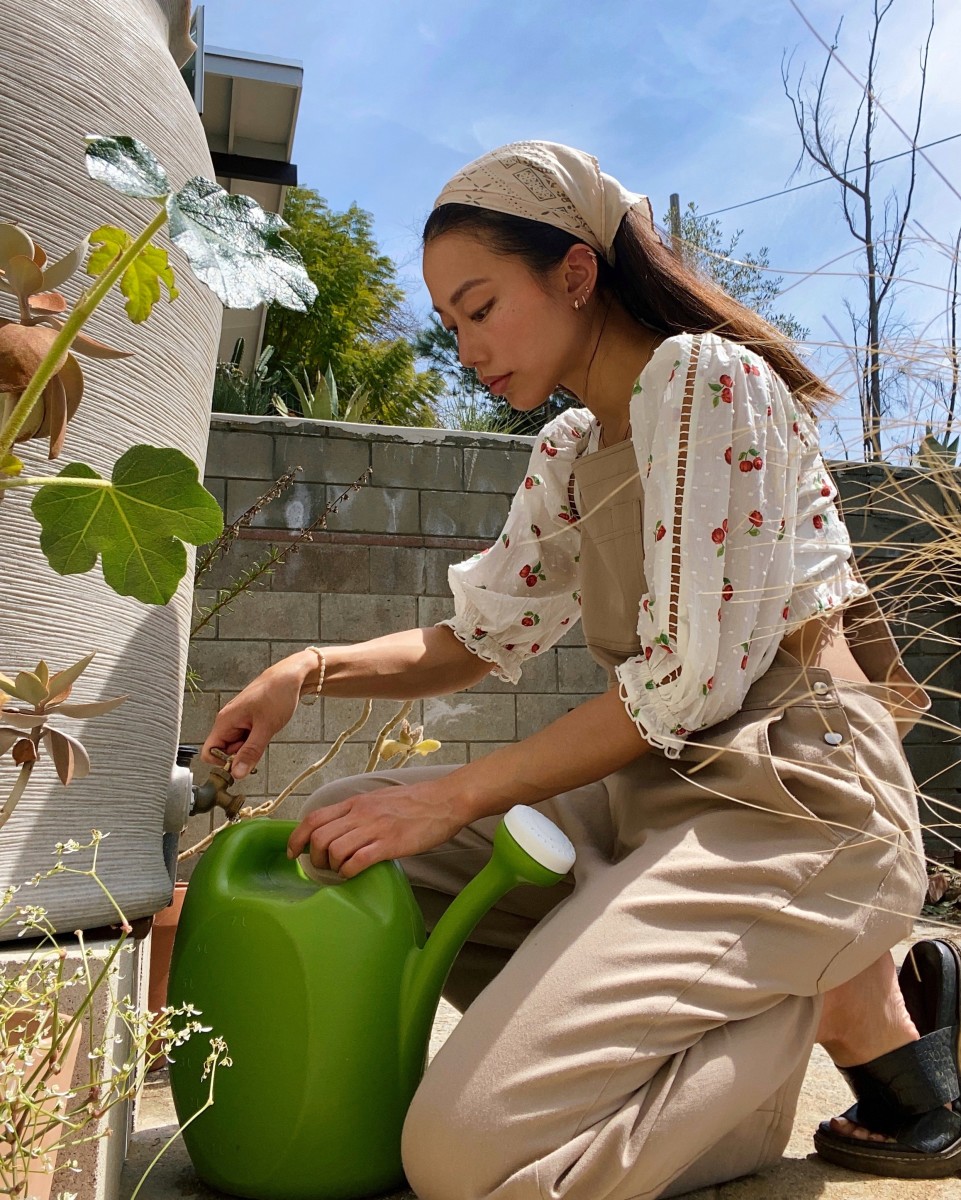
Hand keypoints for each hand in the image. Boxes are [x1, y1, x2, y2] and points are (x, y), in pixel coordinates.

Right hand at [200, 651, 312, 778]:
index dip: (222, 763)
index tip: (241, 764)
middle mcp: (228, 720)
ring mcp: (238, 720)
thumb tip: (236, 773)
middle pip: (224, 751)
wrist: (291, 677)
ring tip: (265, 733)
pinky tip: (266, 730)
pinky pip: (247, 737)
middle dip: (241, 755)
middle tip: (259, 745)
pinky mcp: (248, 720)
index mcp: (225, 720)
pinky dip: (256, 739)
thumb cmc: (277, 693)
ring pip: (237, 745)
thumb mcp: (266, 727)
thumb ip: (250, 752)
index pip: (209, 752)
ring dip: (251, 747)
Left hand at [287, 779, 466, 878]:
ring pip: (334, 850)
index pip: (313, 818)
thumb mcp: (379, 800)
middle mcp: (360, 814)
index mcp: (355, 803)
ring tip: (341, 871)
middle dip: (314, 858)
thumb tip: (339, 830)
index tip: (293, 853)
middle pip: (319, 837)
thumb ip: (358, 813)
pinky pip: (357, 861)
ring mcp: (374, 828)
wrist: (445, 800)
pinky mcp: (390, 844)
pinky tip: (354, 874)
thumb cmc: (415, 802)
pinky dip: (348, 872)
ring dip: (332, 866)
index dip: (296, 838)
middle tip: (323, 867)